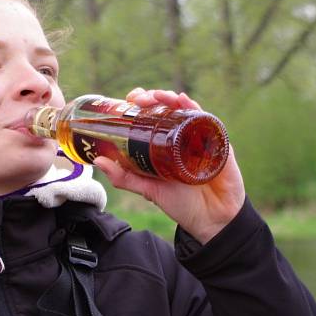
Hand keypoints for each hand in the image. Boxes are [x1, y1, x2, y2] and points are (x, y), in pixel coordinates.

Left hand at [93, 88, 245, 243]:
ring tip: (158, 96)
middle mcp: (180, 137)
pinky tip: (184, 101)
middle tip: (139, 99)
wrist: (212, 219)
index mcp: (163, 144)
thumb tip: (98, 161)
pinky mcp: (217, 142)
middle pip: (166, 108)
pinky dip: (194, 108)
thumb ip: (124, 177)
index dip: (140, 104)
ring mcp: (198, 137)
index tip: (129, 100)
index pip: (151, 116)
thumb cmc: (181, 203)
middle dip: (152, 97)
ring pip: (184, 110)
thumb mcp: (148, 189)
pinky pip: (206, 120)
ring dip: (171, 98)